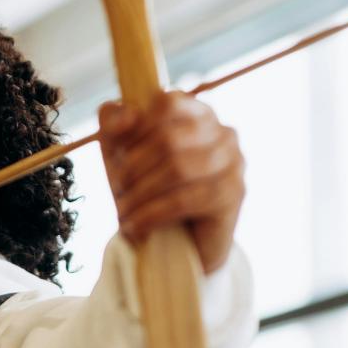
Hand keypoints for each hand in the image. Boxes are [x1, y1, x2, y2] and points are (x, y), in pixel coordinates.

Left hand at [99, 93, 244, 274]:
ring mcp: (233, 162)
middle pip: (168, 139)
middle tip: (116, 189)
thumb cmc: (149, 190)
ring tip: (123, 211)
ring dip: (140, 194)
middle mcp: (223, 132)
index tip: (116, 154)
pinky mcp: (233, 194)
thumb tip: (127, 113)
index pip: (167, 102)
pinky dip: (152, 214)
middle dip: (132, 167)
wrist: (178, 245)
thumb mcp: (122, 155)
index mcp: (197, 112)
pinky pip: (186, 199)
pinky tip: (135, 226)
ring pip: (178, 169)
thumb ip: (114, 125)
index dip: (135, 128)